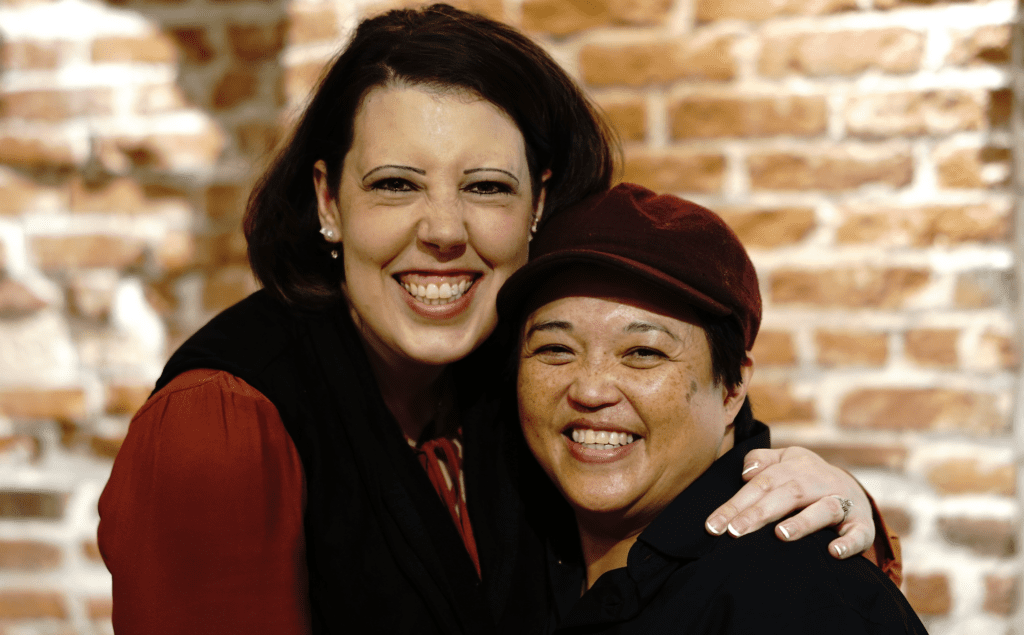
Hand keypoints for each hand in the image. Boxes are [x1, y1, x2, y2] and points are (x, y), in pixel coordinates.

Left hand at [704, 446, 874, 558]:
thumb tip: (745, 473)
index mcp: (796, 466)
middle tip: (735, 532)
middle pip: (786, 494)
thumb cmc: (807, 478)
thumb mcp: (786, 461)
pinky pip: (859, 533)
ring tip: (780, 535)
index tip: (714, 525)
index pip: (761, 483)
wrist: (852, 488)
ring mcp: (843, 502)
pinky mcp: (862, 524)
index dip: (735, 504)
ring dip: (803, 522)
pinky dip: (849, 542)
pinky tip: (833, 552)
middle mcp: (820, 482)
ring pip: (824, 509)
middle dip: (758, 513)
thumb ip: (762, 461)